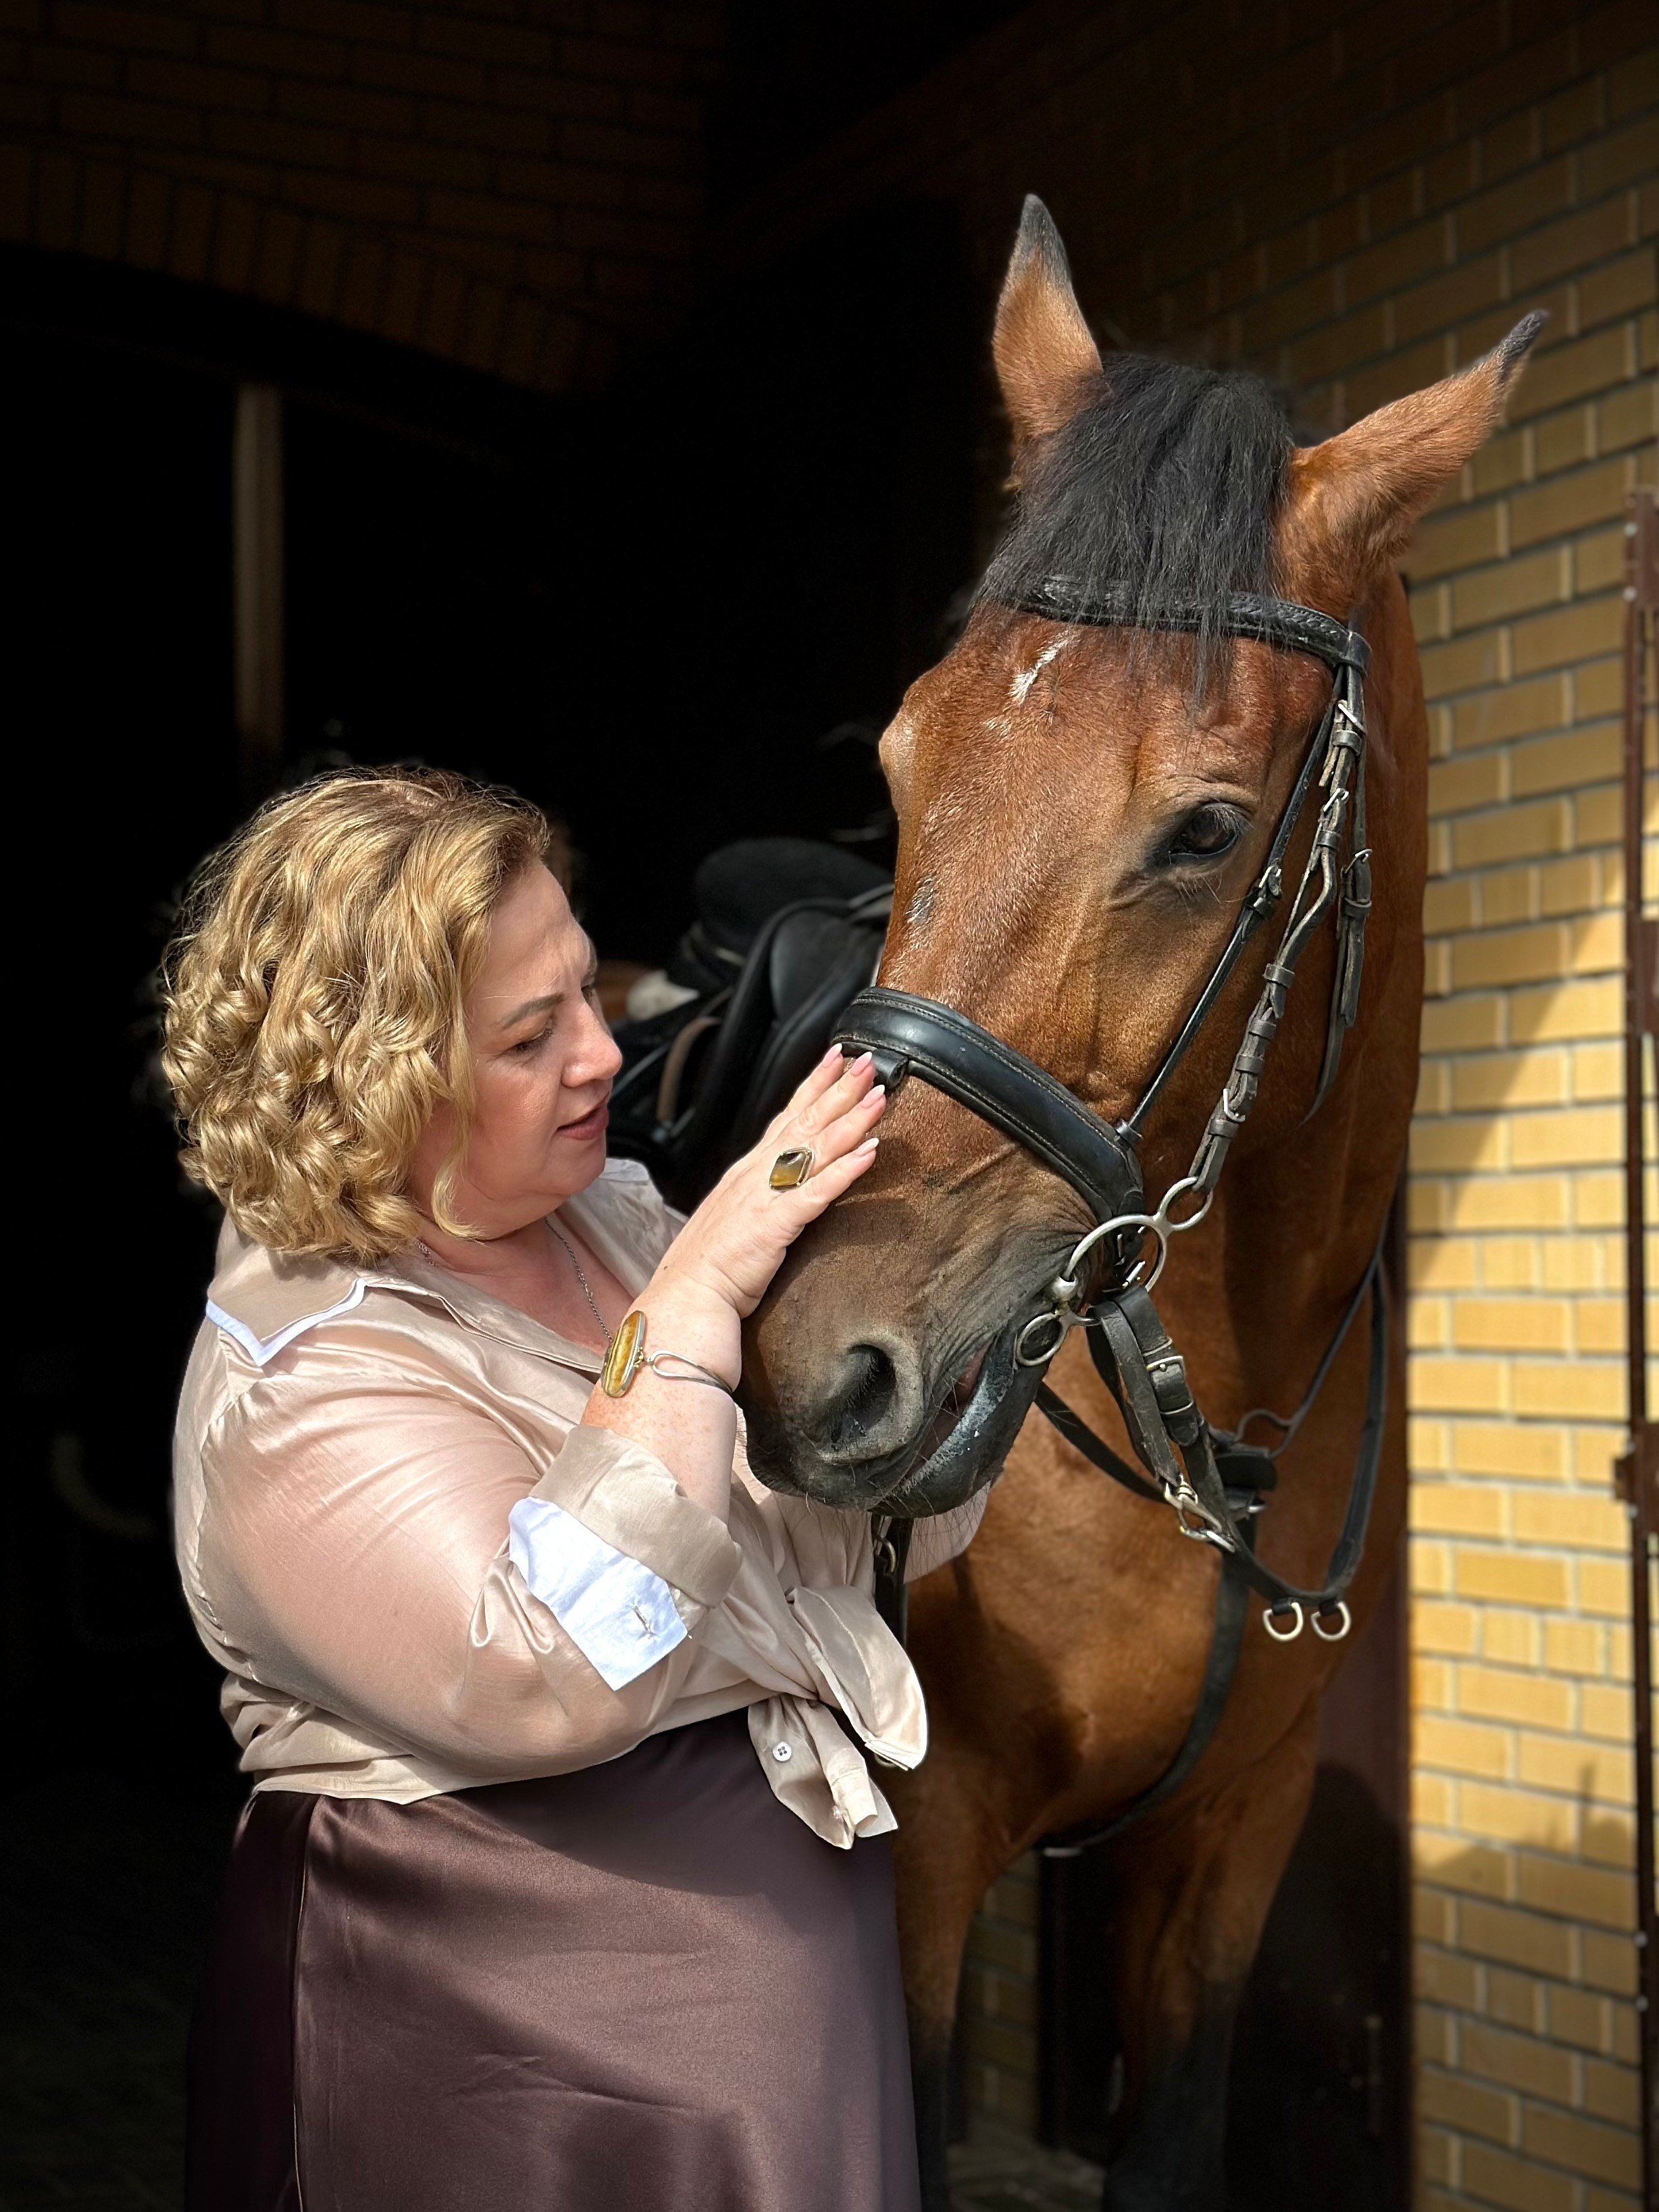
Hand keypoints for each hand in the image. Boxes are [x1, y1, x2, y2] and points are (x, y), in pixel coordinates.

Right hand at [649, 1047, 885, 1326]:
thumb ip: (758, 1195)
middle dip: (839, 1088)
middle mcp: (757, 1174)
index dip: (813, 1085)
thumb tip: (780, 1184)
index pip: (786, 1117)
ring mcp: (766, 1196)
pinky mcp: (775, 1224)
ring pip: (815, 1148)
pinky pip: (816, 1192)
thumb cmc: (709, 1265)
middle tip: (867, 1060)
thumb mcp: (735, 1217)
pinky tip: (870, 1152)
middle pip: (805, 1121)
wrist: (685, 1295)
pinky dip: (844, 1170)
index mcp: (748, 1171)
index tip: (836, 1059)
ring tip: (878, 1096)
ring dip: (851, 1119)